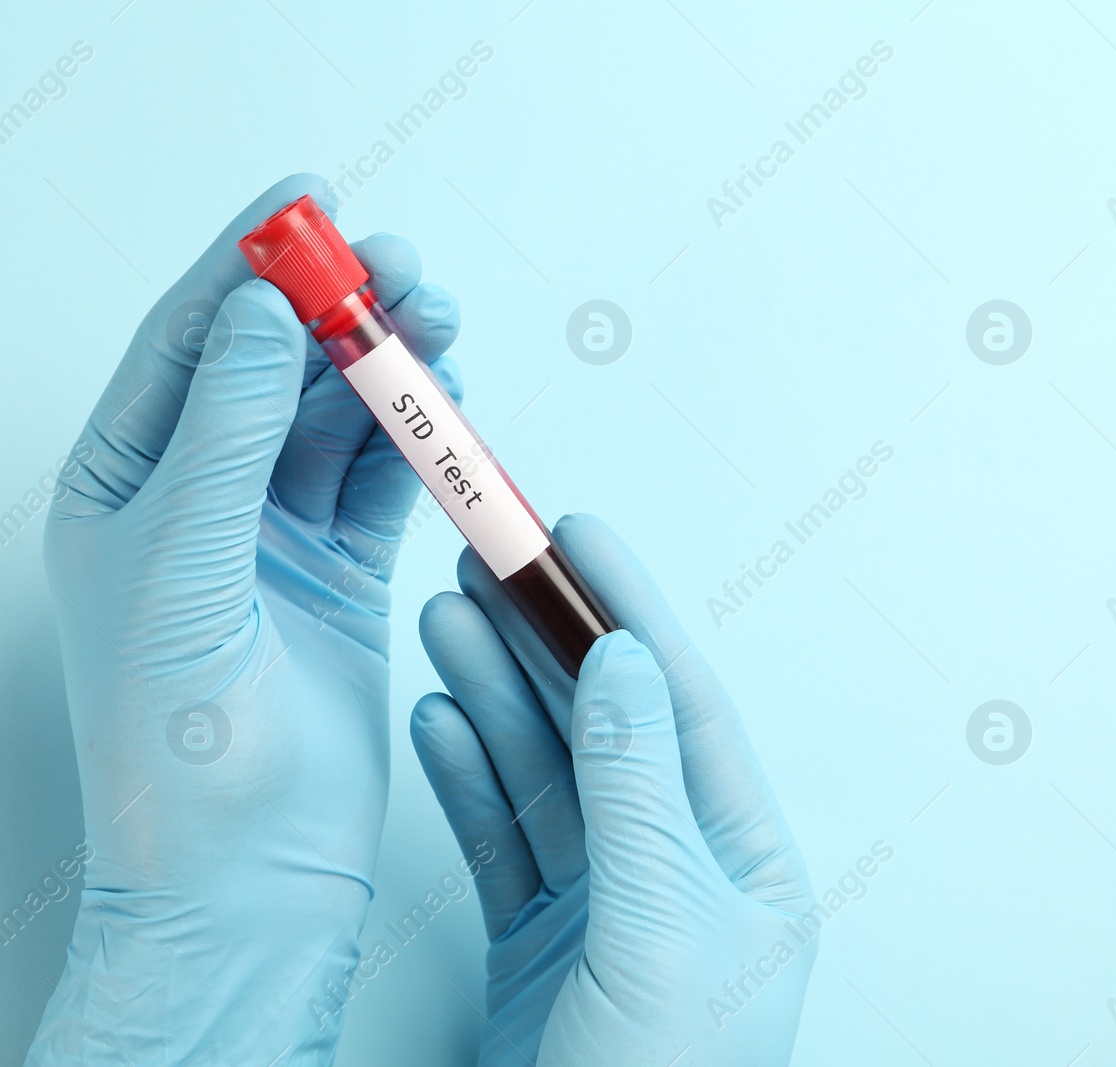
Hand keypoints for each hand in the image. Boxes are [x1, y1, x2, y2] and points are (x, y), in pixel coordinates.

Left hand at [29, 175, 462, 1063]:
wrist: (246, 870)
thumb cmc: (177, 746)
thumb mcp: (184, 564)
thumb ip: (229, 435)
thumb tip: (262, 319)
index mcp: (124, 490)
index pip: (188, 349)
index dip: (247, 269)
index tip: (304, 206)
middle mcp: (198, 505)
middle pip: (275, 372)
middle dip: (337, 311)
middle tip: (397, 263)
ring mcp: (274, 541)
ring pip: (339, 421)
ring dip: (387, 368)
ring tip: (436, 318)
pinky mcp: (343, 580)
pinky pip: (384, 484)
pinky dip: (417, 439)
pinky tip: (444, 401)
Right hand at [411, 515, 816, 1064]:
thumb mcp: (660, 931)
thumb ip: (637, 791)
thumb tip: (627, 663)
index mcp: (746, 864)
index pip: (684, 707)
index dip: (629, 612)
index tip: (580, 536)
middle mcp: (680, 873)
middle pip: (607, 725)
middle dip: (548, 639)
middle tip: (493, 559)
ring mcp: (607, 906)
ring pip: (547, 771)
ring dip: (497, 691)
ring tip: (448, 614)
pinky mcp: (541, 944)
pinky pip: (503, 837)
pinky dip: (467, 775)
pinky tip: (441, 717)